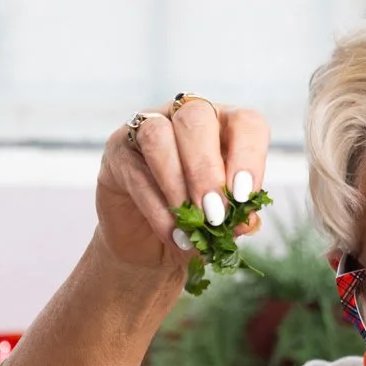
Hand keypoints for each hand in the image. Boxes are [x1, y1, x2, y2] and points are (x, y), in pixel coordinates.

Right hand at [93, 98, 270, 281]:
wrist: (150, 249)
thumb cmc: (195, 226)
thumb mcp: (222, 225)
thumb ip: (236, 218)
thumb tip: (246, 221)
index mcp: (224, 125)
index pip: (244, 122)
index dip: (248, 156)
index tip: (244, 196)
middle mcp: (185, 116)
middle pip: (196, 117)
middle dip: (207, 170)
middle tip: (215, 214)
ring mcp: (146, 128)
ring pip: (159, 136)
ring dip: (178, 184)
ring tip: (191, 226)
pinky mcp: (117, 151)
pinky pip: (136, 172)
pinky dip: (158, 208)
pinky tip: (172, 234)